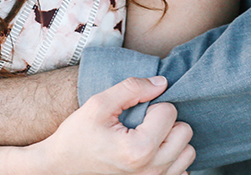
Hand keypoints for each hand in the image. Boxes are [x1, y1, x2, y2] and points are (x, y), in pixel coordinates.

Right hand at [28, 76, 195, 174]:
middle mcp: (151, 170)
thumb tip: (162, 83)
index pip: (170, 112)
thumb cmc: (78, 135)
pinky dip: (171, 158)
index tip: (134, 112)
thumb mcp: (99, 104)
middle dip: (166, 121)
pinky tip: (151, 153)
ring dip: (172, 139)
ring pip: (188, 151)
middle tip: (142, 123)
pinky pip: (183, 170)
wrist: (63, 166)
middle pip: (185, 131)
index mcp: (139, 149)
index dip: (152, 104)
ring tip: (148, 137)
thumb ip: (132, 88)